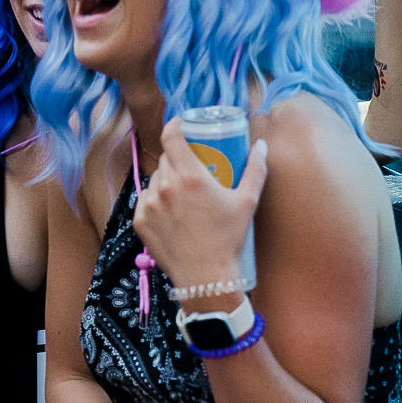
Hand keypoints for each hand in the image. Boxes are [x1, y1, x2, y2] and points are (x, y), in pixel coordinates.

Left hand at [133, 120, 266, 290]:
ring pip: (155, 179)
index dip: (175, 125)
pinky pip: (145, 200)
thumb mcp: (247, 202)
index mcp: (190, 176)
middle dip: (177, 157)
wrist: (205, 277)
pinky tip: (169, 209)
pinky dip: (155, 200)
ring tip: (182, 192)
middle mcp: (165, 186)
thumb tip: (261, 145)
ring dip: (166, 180)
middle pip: (166, 158)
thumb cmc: (228, 240)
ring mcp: (149, 204)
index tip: (182, 125)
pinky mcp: (140, 221)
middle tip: (191, 167)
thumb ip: (256, 170)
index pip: (172, 137)